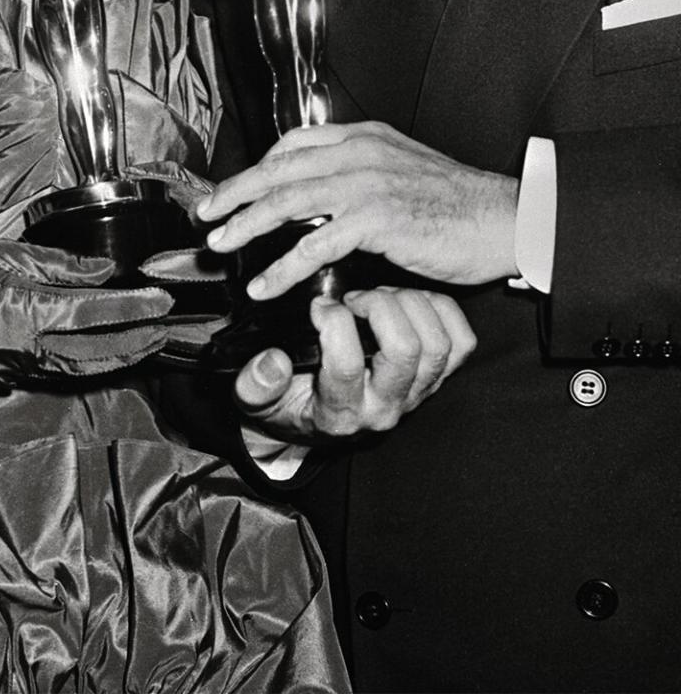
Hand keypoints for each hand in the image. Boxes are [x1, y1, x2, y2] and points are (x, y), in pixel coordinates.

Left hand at [198, 121, 518, 296]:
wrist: (503, 217)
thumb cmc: (454, 202)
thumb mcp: (401, 168)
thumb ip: (360, 171)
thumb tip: (320, 190)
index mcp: (363, 136)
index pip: (293, 144)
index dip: (256, 168)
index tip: (231, 190)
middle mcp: (359, 151)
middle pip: (279, 168)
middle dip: (235, 193)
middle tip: (206, 216)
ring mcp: (367, 182)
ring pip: (288, 200)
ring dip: (247, 225)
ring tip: (221, 246)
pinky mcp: (377, 219)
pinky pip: (315, 243)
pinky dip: (283, 265)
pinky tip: (265, 284)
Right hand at [237, 287, 476, 446]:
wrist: (316, 422)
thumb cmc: (286, 401)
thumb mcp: (255, 398)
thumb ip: (255, 383)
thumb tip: (272, 361)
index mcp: (340, 413)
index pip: (347, 366)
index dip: (333, 323)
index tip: (318, 304)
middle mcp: (385, 407)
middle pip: (406, 351)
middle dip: (380, 307)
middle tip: (355, 296)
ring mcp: (416, 395)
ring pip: (436, 345)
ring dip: (410, 306)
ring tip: (380, 295)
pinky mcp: (435, 379)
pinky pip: (461, 344)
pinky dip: (442, 313)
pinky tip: (410, 301)